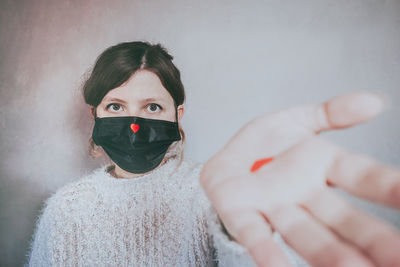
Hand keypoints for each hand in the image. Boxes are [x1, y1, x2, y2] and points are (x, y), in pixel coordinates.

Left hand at [199, 92, 399, 266]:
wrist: (222, 162)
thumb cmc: (263, 147)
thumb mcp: (295, 121)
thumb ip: (331, 113)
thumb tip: (376, 102)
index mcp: (321, 166)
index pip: (363, 177)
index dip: (390, 188)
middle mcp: (303, 193)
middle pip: (341, 218)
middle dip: (370, 238)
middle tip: (398, 259)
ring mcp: (272, 206)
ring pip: (306, 233)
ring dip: (329, 252)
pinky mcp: (240, 214)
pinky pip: (255, 235)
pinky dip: (267, 252)